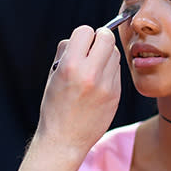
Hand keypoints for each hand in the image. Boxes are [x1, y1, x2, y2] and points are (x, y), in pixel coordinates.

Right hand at [38, 25, 120, 155]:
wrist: (64, 140)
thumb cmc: (54, 107)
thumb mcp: (53, 77)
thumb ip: (66, 53)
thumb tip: (81, 38)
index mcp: (70, 66)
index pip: (86, 31)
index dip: (83, 36)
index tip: (81, 44)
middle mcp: (90, 73)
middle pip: (107, 37)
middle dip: (100, 39)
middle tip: (92, 50)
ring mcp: (106, 85)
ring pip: (115, 54)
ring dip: (106, 56)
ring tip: (93, 70)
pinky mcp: (116, 95)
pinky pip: (117, 72)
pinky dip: (109, 72)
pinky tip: (98, 85)